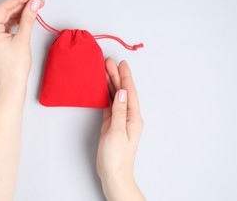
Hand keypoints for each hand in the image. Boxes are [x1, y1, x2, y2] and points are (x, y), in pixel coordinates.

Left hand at [0, 0, 44, 90]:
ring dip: (20, 12)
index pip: (4, 7)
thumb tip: (34, 3)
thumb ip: (28, 19)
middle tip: (37, 1)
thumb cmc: (14, 68)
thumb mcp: (23, 40)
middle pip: (5, 11)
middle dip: (21, 4)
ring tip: (35, 8)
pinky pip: (7, 24)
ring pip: (6, 17)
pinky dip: (17, 20)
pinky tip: (27, 17)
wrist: (12, 85)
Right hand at [96, 58, 144, 200]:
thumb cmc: (117, 157)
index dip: (125, 77)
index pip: (129, 92)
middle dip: (116, 76)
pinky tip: (103, 88)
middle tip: (109, 62)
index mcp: (133, 118)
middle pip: (122, 92)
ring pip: (116, 97)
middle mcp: (128, 116)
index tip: (121, 64)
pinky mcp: (111, 124)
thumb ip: (119, 111)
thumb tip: (122, 92)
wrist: (114, 174)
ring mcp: (120, 120)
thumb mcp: (117, 132)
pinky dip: (106, 95)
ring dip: (111, 83)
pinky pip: (109, 105)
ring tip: (105, 70)